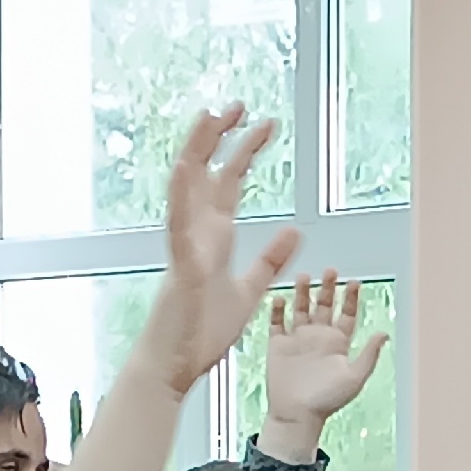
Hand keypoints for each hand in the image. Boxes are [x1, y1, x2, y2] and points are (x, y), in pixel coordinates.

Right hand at [129, 106, 301, 399]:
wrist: (175, 367)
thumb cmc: (202, 333)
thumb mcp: (248, 292)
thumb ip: (269, 262)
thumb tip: (295, 232)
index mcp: (215, 239)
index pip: (229, 184)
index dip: (245, 152)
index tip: (264, 124)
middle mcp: (197, 235)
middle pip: (207, 174)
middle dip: (221, 138)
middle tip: (239, 103)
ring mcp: (186, 248)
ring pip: (187, 188)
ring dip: (198, 151)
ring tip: (210, 115)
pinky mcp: (182, 268)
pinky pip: (179, 226)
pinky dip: (182, 195)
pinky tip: (188, 166)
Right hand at [260, 273, 388, 462]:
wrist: (296, 415)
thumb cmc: (326, 401)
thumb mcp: (354, 377)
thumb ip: (368, 355)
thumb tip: (384, 333)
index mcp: (338, 343)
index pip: (347, 314)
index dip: (351, 298)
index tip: (354, 282)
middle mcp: (318, 337)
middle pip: (324, 305)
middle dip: (327, 288)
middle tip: (330, 272)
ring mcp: (298, 339)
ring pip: (301, 308)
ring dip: (302, 292)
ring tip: (304, 277)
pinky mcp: (278, 345)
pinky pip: (277, 322)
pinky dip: (277, 308)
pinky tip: (280, 297)